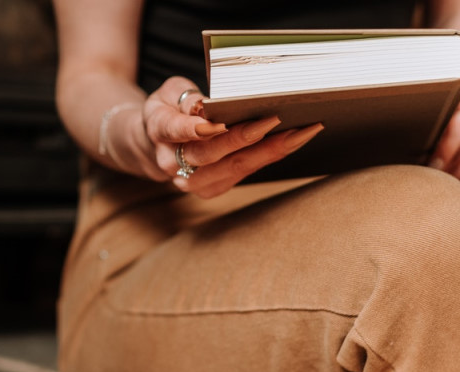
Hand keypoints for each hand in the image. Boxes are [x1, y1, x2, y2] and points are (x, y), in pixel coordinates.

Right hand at [142, 77, 323, 198]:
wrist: (158, 145)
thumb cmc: (170, 111)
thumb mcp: (169, 94)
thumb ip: (185, 97)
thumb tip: (208, 106)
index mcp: (159, 131)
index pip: (174, 131)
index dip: (194, 129)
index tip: (218, 123)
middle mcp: (173, 163)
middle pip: (210, 153)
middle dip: (243, 137)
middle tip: (274, 119)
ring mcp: (193, 181)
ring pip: (233, 167)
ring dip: (269, 150)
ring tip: (301, 132)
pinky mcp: (214, 188)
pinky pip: (246, 172)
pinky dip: (271, 156)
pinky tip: (295, 141)